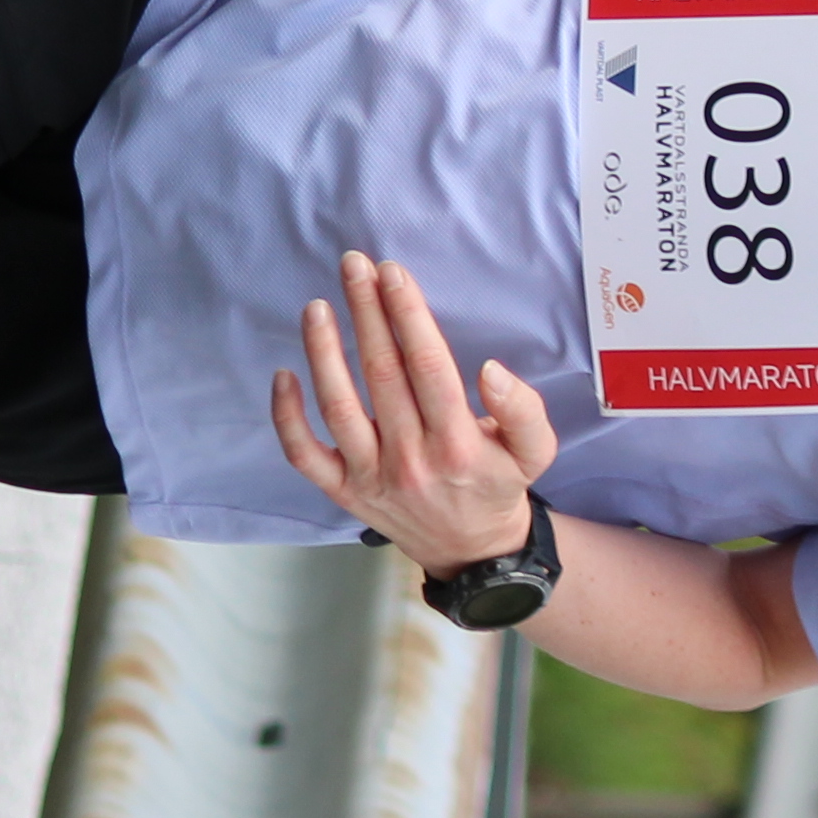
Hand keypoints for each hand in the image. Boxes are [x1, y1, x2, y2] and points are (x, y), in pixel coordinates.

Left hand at [270, 251, 559, 568]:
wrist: (471, 552)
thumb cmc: (499, 485)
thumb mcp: (534, 451)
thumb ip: (523, 409)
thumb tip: (491, 369)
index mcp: (458, 444)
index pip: (427, 366)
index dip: (407, 314)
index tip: (392, 272)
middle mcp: (411, 460)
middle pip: (381, 374)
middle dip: (365, 312)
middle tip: (353, 265)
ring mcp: (372, 477)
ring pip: (338, 407)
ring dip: (323, 352)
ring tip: (317, 306)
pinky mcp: (344, 492)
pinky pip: (304, 455)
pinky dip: (287, 417)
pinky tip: (284, 374)